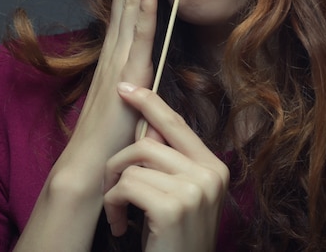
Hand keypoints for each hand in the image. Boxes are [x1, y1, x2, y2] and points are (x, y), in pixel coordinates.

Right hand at [48, 0, 157, 210]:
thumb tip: (147, 60)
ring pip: (129, 2)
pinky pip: (139, 36)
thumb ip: (139, 71)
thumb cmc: (111, 135)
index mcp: (121, 47)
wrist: (90, 170)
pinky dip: (144, 9)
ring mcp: (121, 58)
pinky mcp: (127, 76)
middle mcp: (119, 45)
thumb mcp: (131, 94)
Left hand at [103, 84, 229, 251]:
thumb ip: (170, 163)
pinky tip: (118, 226)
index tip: (126, 88)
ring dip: (114, 187)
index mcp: (215, 168)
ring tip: (117, 212)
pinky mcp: (174, 207)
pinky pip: (126, 185)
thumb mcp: (181, 198)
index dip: (150, 102)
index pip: (177, 124)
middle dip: (119, 161)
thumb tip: (144, 126)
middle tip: (110, 186)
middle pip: (148, 141)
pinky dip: (113, 205)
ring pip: (134, 161)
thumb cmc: (172, 243)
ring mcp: (196, 189)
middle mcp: (211, 174)